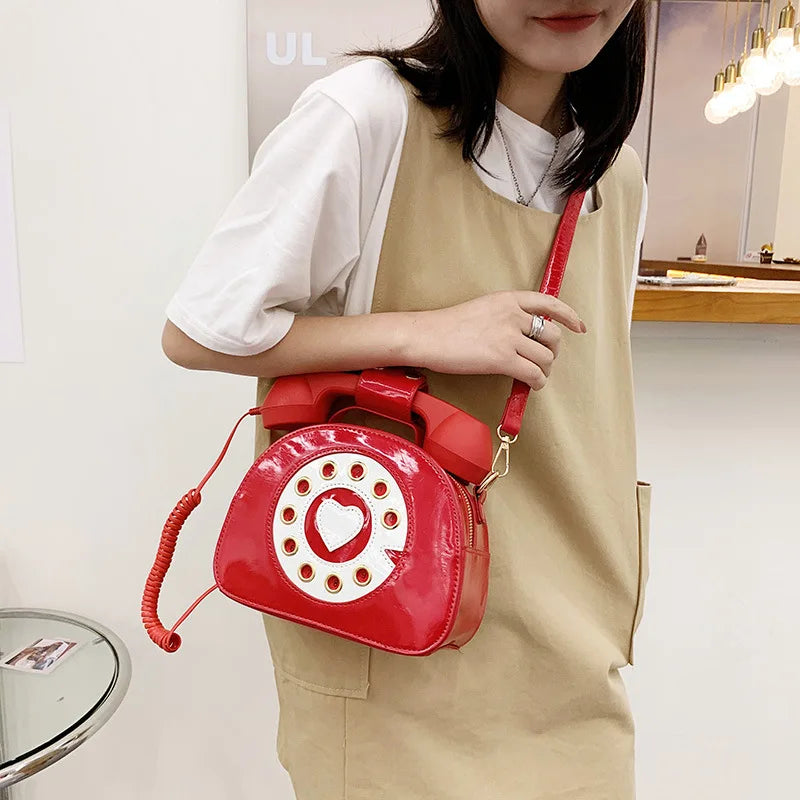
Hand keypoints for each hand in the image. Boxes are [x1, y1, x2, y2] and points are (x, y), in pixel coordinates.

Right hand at [407, 290, 586, 389]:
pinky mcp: (502, 359)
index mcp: (509, 299)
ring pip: (545, 358)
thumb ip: (507, 314)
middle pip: (552, 335)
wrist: (428, 336)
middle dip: (553, 352)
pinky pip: (533, 374)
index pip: (550, 303)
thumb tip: (527, 334)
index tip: (579, 327)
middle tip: (544, 361)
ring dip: (544, 371)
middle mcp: (513, 315)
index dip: (569, 316)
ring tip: (535, 377)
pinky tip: (530, 386)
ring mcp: (508, 337)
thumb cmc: (448, 325)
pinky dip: (537, 383)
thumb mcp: (483, 307)